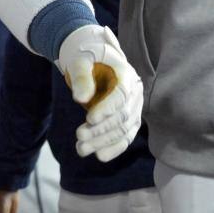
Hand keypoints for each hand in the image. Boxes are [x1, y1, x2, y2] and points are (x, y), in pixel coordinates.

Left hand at [58, 25, 143, 161]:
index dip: (107, 109)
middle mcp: (134, 92)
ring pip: (123, 130)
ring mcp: (134, 107)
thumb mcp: (79, 60)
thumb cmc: (86, 56)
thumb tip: (81, 98)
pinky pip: (125, 136)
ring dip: (104, 142)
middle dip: (101, 129)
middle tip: (79, 137)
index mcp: (126, 74)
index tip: (89, 119)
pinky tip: (100, 156)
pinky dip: (114, 148)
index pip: (121, 95)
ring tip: (81, 149)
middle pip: (122, 116)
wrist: (93, 59)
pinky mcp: (129, 119)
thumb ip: (81, 76)